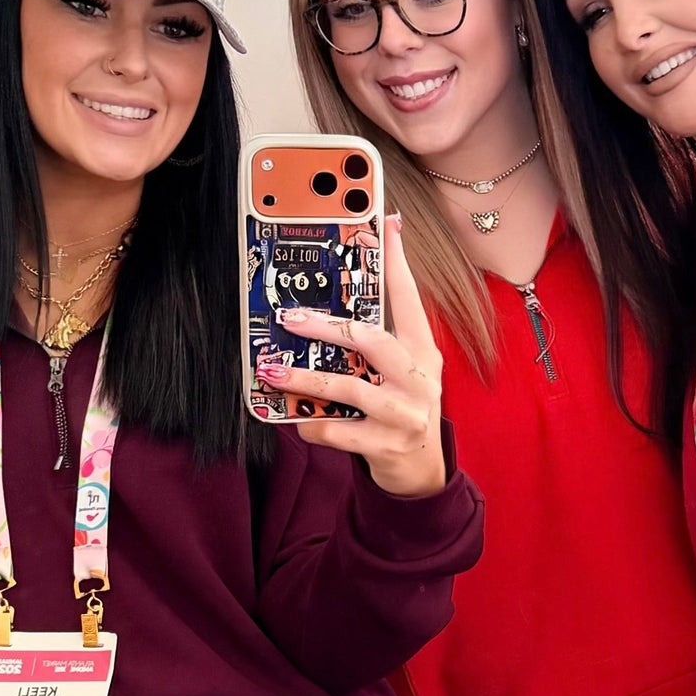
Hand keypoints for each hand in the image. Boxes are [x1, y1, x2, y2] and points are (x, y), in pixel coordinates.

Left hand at [260, 215, 446, 496]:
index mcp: (423, 352)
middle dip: (326, 327)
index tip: (387, 225)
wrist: (423, 471)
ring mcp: (405, 413)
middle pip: (372, 341)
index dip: (397, 262)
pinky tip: (299, 422)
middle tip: (290, 317)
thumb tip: (334, 309)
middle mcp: (419, 378)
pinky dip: (313, 426)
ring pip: (350, 389)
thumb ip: (377, 341)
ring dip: (305, 380)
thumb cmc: (402, 410)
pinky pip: (339, 432)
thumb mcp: (400, 372)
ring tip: (272, 372)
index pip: (409, 299)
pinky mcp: (387, 445)